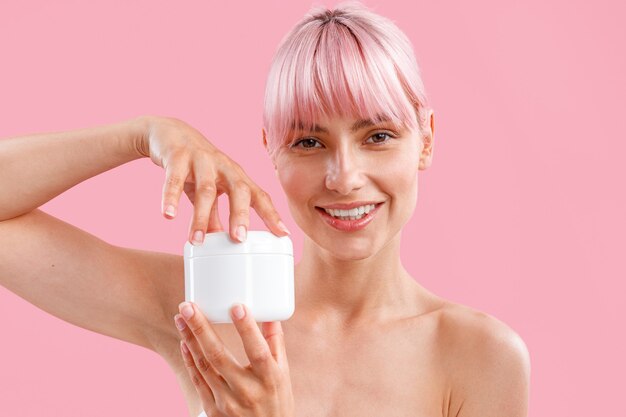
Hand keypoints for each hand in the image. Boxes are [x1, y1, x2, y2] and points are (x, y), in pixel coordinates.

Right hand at [135, 115, 289, 244]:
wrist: (169, 133)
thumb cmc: (197, 166)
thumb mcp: (208, 190)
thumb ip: (214, 214)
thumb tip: (218, 241)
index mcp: (236, 176)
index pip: (259, 195)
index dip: (272, 214)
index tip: (283, 235)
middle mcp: (224, 166)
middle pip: (238, 190)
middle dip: (240, 214)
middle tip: (239, 239)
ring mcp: (202, 159)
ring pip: (205, 190)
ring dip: (200, 216)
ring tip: (196, 240)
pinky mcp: (178, 156)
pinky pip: (174, 179)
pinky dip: (171, 197)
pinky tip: (168, 215)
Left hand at [174, 302, 294, 416]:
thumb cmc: (277, 402)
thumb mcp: (284, 373)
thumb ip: (275, 343)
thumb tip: (270, 314)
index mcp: (269, 378)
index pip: (257, 351)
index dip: (246, 329)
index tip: (236, 307)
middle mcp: (247, 391)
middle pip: (219, 356)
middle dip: (201, 329)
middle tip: (188, 307)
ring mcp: (228, 402)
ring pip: (204, 366)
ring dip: (190, 340)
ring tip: (182, 318)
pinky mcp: (213, 410)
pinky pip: (198, 381)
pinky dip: (189, 360)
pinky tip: (184, 342)